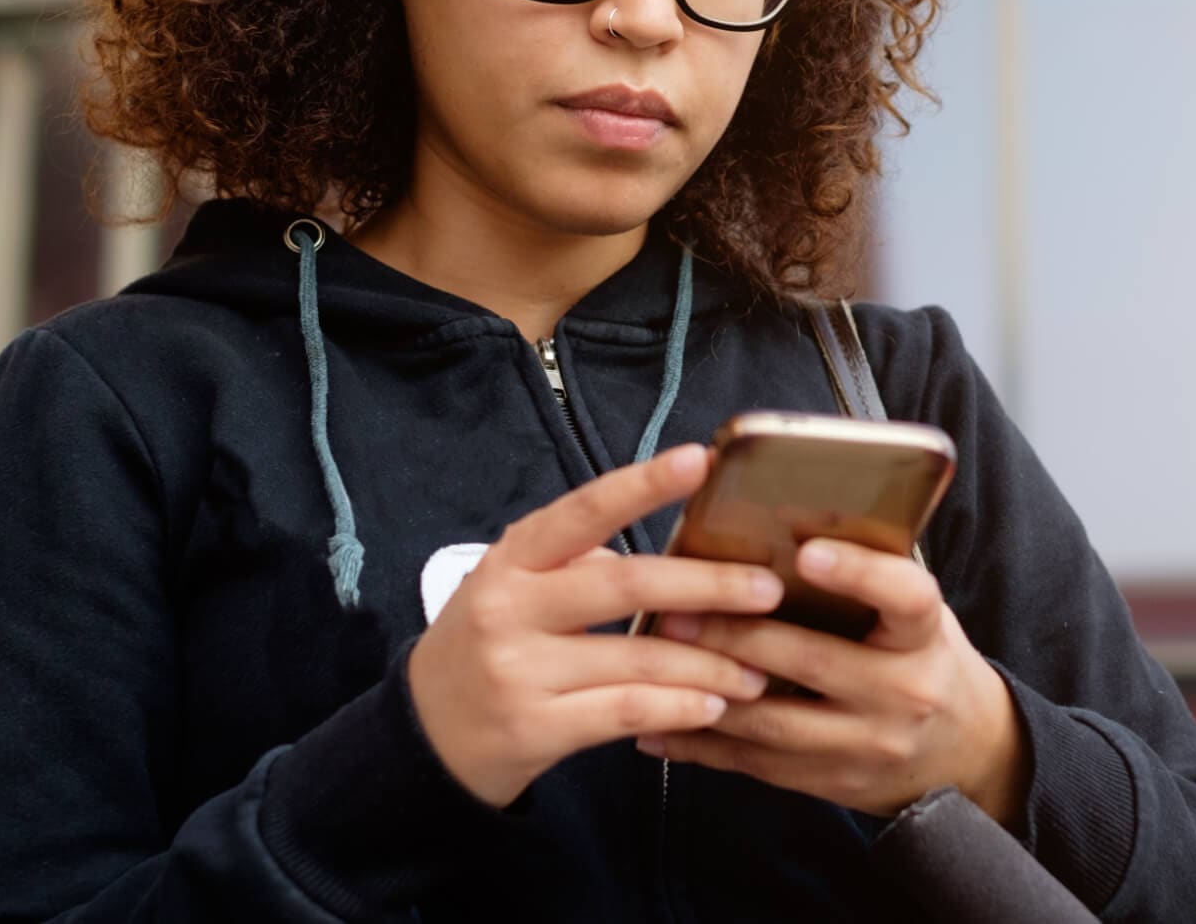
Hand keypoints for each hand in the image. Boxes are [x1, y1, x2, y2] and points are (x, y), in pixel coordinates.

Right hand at [405, 443, 789, 808]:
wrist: (426, 735)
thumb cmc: (490, 645)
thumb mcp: (516, 588)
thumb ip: (581, 565)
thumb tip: (677, 555)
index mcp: (512, 560)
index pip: (583, 512)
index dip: (642, 484)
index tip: (700, 460)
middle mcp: (511, 608)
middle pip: (624, 584)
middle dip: (706, 584)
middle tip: (769, 588)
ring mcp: (519, 671)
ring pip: (635, 659)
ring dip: (708, 662)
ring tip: (758, 667)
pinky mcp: (534, 728)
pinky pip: (623, 712)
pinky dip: (677, 707)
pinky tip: (714, 705)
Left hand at [634, 537, 1029, 830]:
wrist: (963, 754)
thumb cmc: (922, 658)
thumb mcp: (917, 614)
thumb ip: (868, 577)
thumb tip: (786, 517)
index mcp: (925, 636)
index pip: (906, 597)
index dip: (859, 573)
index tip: (809, 552)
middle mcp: (902, 693)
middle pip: (813, 661)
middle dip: (737, 634)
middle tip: (676, 606)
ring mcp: (867, 745)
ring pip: (774, 722)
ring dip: (707, 689)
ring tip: (657, 656)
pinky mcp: (832, 783)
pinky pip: (757, 765)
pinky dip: (703, 744)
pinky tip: (658, 723)